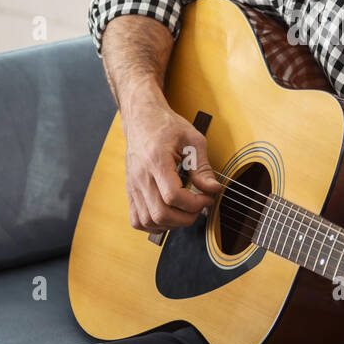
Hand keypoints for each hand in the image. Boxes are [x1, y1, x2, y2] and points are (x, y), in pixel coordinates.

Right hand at [122, 100, 220, 233]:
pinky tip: (168, 215)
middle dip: (186, 217)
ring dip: (172, 224)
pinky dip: (154, 225)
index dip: (194, 203)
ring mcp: (133, 186)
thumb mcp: (192, 139)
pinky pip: (137, 220)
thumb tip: (213, 189)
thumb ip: (203, 167)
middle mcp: (141, 176)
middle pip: (160, 214)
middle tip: (199, 206)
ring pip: (148, 221)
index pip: (173, 196)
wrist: (142, 119)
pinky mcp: (130, 191)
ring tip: (185, 211)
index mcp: (156, 160)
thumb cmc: (166, 126)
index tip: (207, 197)